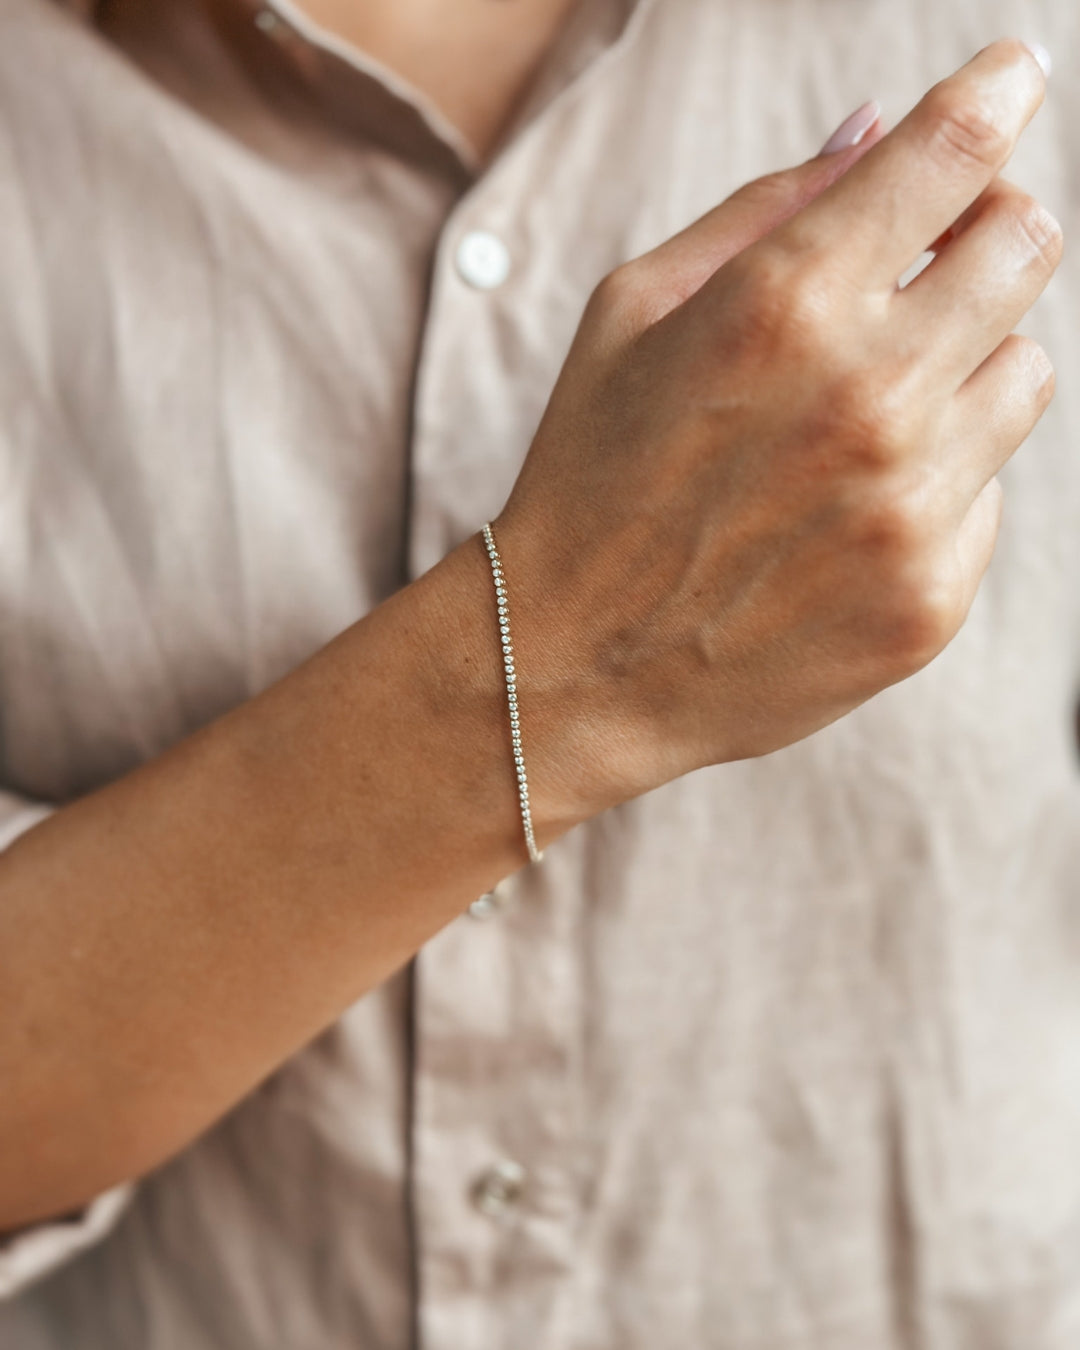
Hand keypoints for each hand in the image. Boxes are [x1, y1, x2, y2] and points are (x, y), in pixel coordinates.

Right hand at [496, 40, 1061, 829]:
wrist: (571, 665)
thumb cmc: (589, 479)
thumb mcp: (629, 316)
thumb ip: (762, 209)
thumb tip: (877, 129)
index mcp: (783, 304)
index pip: (954, 153)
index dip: (996, 95)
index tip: (1012, 78)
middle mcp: (867, 397)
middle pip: (1026, 248)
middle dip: (989, 232)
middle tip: (936, 258)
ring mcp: (909, 506)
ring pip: (1025, 374)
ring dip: (963, 366)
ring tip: (866, 413)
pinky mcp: (930, 598)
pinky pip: (990, 492)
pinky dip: (937, 481)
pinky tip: (846, 512)